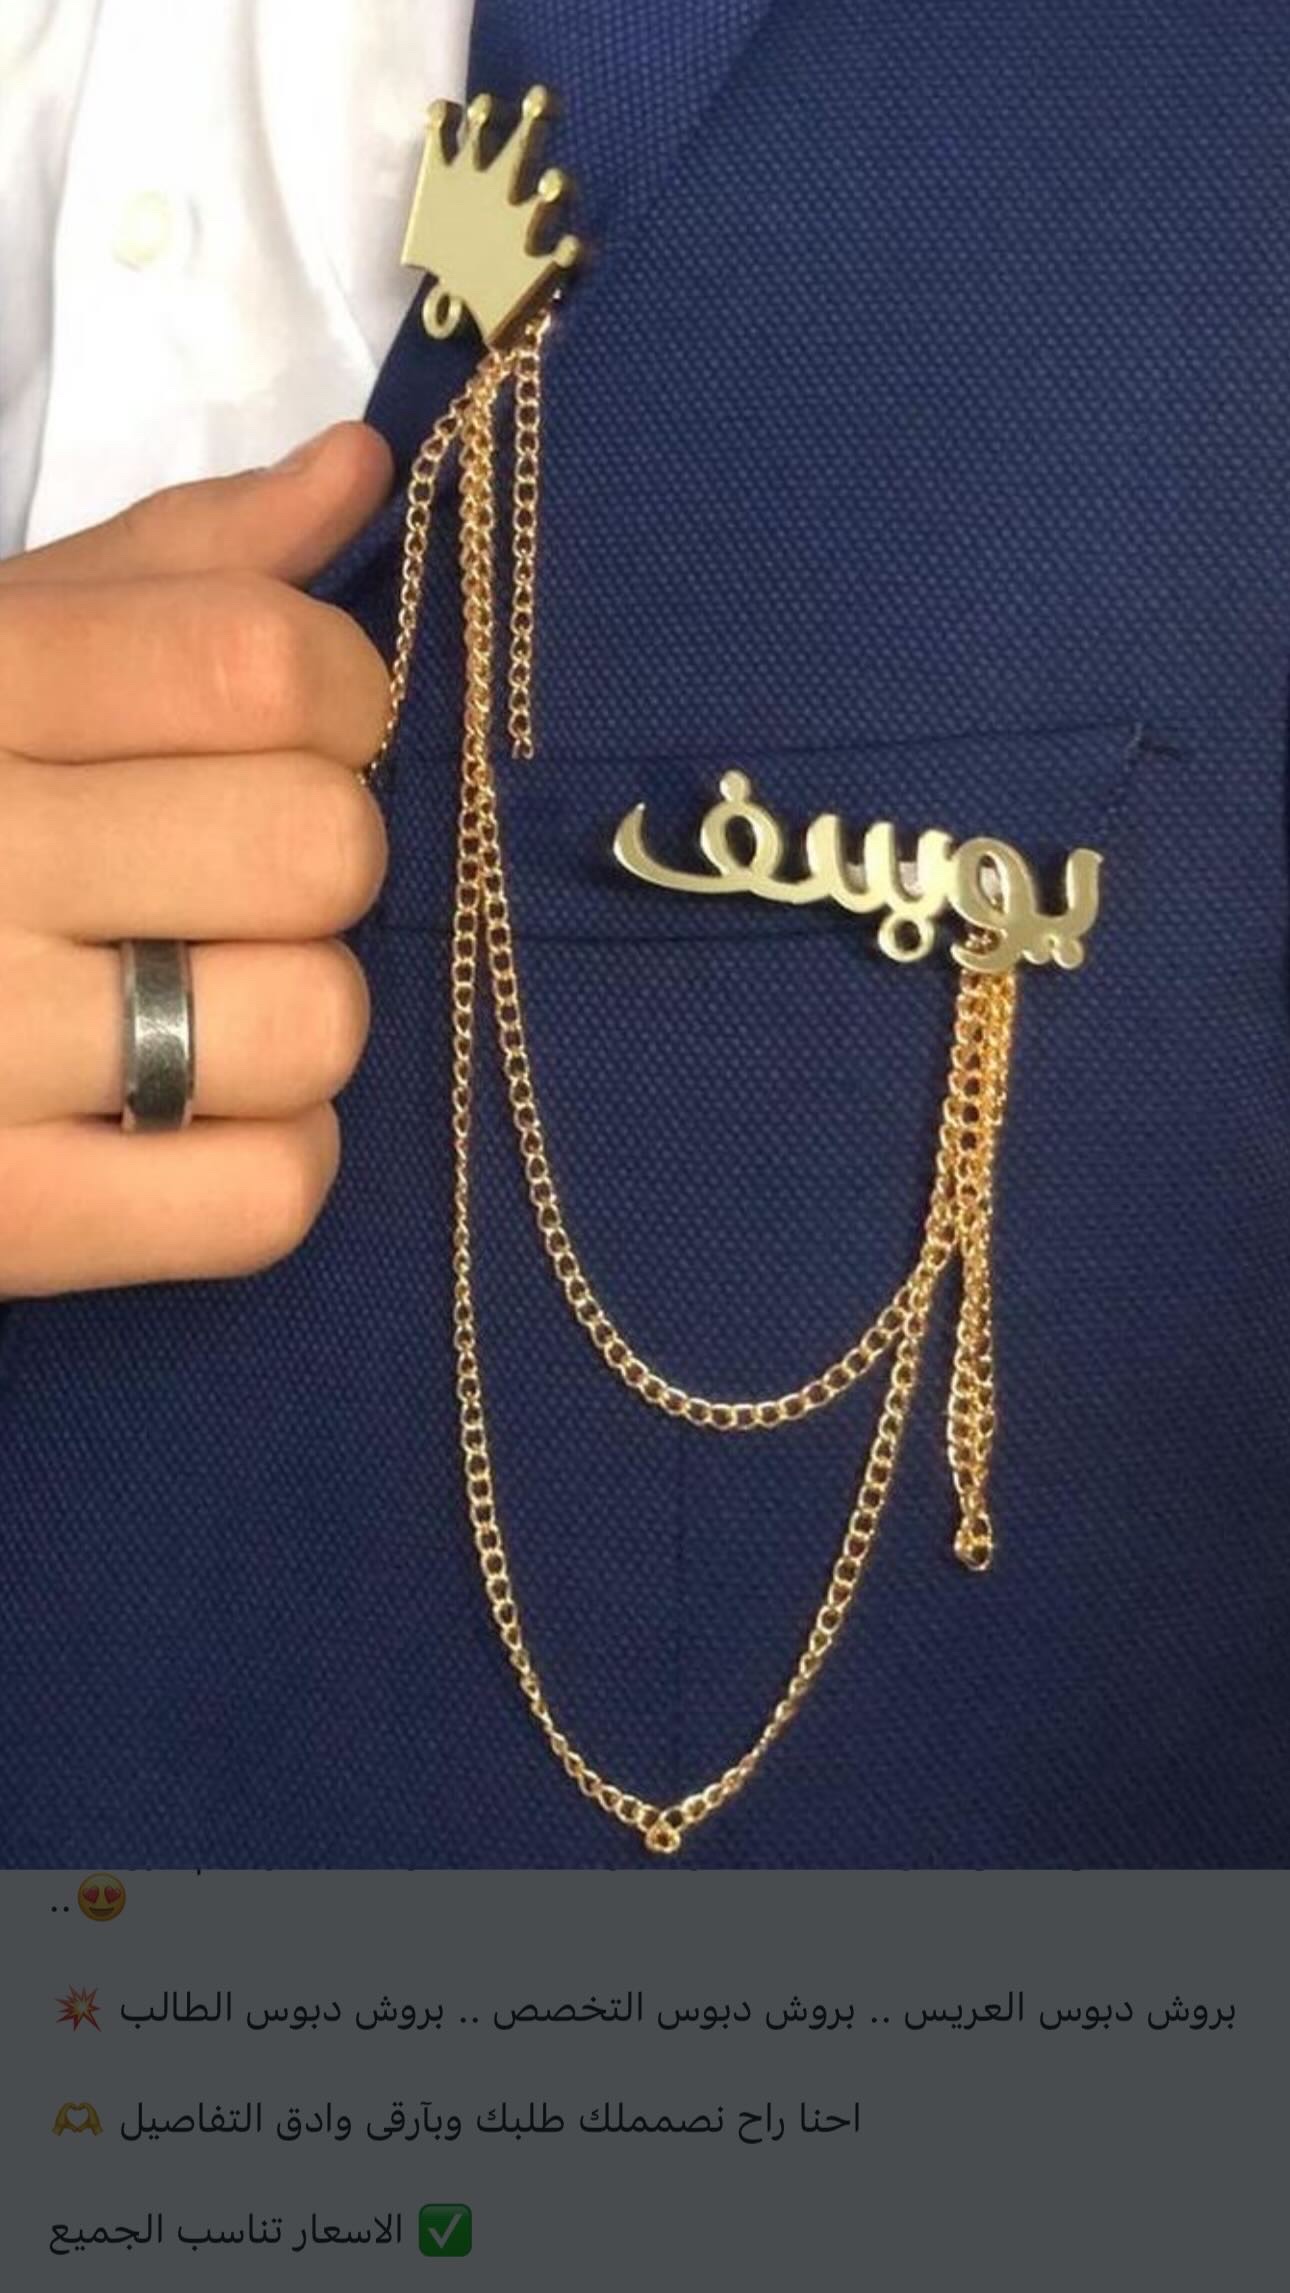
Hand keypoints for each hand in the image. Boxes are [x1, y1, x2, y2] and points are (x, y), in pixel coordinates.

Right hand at [0, 423, 393, 1297]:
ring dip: (294, 1012)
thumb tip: (360, 469)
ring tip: (199, 994)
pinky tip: (191, 1113)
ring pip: (313, 1024)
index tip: (299, 726)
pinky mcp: (6, 1222)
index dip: (343, 696)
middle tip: (228, 874)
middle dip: (313, 856)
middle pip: (314, 846)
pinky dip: (271, 1157)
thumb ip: (171, 568)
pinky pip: (270, 1193)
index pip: (265, 660)